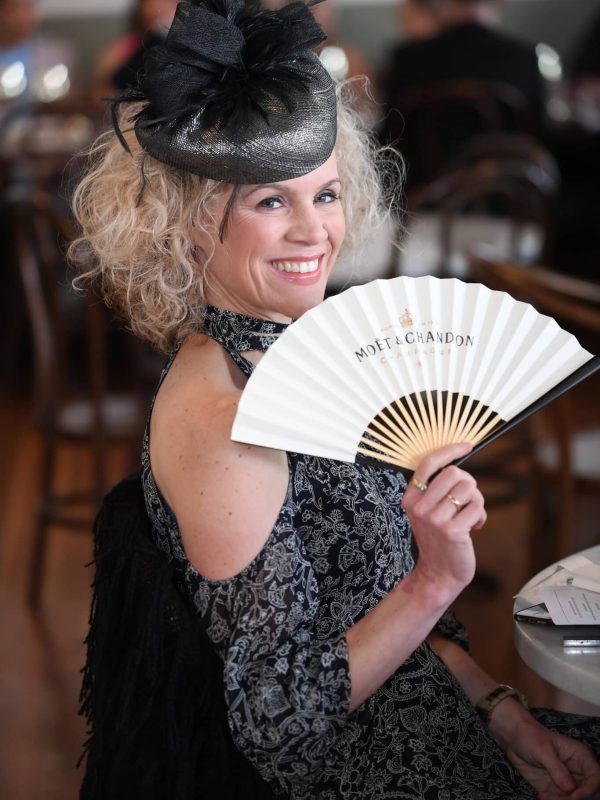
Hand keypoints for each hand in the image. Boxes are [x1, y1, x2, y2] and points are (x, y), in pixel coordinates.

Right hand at [402, 443, 486, 594]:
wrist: (439, 574)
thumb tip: (458, 464)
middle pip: (454, 473)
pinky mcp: (452, 531)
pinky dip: (481, 516)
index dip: (449, 450)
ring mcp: (435, 520)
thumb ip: (436, 490)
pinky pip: (477, 507)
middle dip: (469, 483)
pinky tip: (474, 527)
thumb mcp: (427, 512)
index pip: (428, 463)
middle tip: (468, 499)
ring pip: (469, 489)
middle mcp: (419, 507)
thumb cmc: (438, 539)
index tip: (466, 446)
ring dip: (476, 501)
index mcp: (410, 499)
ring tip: (470, 515)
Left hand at [500, 711, 599, 798]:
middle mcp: (578, 772)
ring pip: (575, 799)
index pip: (595, 778)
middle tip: (555, 798)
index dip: (588, 790)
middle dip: (573, 799)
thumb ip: (556, 769)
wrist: (514, 738)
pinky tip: (542, 795)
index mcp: (581, 757)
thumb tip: (570, 788)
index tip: (573, 796)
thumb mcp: (542, 750)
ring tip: (545, 796)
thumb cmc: (530, 736)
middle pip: (588, 793)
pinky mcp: (557, 790)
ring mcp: (568, 782)